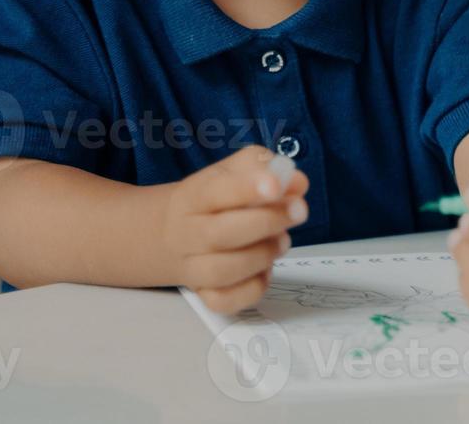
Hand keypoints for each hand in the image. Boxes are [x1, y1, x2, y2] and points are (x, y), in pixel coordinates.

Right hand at [162, 144, 308, 313]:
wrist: (170, 232)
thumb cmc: (214, 198)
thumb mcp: (234, 170)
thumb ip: (266, 168)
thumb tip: (296, 183)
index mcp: (193, 196)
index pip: (216, 191)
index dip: (248, 188)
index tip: (276, 185)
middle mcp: (188, 233)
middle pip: (220, 233)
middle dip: (267, 222)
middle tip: (298, 211)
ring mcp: (193, 268)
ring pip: (223, 271)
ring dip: (262, 256)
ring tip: (282, 240)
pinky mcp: (204, 294)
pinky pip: (226, 301)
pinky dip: (252, 289)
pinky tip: (265, 269)